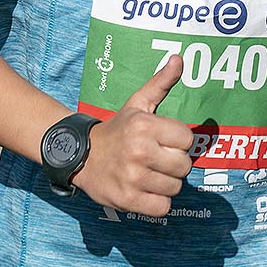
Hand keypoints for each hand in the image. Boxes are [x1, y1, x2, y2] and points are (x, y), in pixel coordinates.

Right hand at [72, 55, 197, 217]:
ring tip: (148, 174)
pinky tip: (144, 190)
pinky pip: (162, 208)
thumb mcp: (137, 103)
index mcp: (144, 126)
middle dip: (173, 164)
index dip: (177, 142)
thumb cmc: (117, 130)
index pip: (187, 140)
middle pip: (184, 166)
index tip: (162, 141)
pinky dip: (157, 202)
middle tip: (156, 160)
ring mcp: (133, 178)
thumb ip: (160, 83)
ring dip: (165, 184)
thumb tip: (179, 59)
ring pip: (175, 188)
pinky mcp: (128, 200)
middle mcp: (139, 151)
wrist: (80, 156)